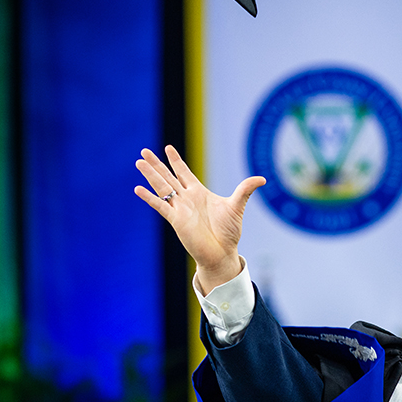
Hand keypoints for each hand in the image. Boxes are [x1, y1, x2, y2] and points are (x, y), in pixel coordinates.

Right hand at [135, 145, 265, 292]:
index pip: (184, 173)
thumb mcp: (237, 206)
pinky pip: (160, 206)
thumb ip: (245, 190)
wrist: (222, 253)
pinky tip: (138, 189)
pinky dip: (150, 198)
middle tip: (144, 151)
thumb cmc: (229, 232)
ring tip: (139, 162)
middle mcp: (186, 199)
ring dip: (150, 175)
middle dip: (156, 164)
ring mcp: (179, 209)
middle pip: (168, 177)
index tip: (168, 148)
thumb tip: (262, 178)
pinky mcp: (176, 220)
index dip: (176, 161)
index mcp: (199, 193)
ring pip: (162, 188)